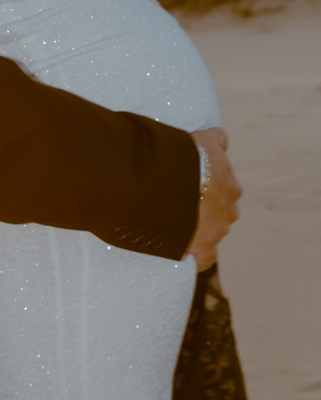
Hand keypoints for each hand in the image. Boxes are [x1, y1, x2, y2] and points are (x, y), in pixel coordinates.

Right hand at [186, 127, 241, 268]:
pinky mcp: (204, 249)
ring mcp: (217, 231)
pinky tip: (185, 254)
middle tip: (178, 207)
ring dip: (197, 232)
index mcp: (230, 186)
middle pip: (219, 215)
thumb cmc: (185, 158)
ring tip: (174, 227)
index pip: (222, 192)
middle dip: (204, 213)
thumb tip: (223, 140)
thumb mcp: (204, 140)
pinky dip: (196, 257)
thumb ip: (217, 140)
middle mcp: (229, 210)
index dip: (206, 191)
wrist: (171, 182)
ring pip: (212, 234)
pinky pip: (204, 259)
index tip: (190, 189)